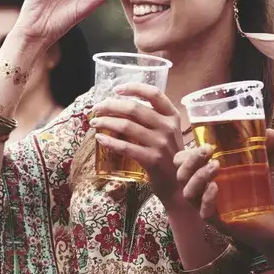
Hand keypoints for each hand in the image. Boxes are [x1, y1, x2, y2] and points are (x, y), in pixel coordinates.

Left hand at [89, 83, 182, 203]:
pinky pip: (125, 147)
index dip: (134, 88)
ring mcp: (160, 144)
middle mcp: (168, 127)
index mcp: (172, 116)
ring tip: (95, 122)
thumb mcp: (168, 134)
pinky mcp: (152, 160)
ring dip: (106, 122)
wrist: (179, 185)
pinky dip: (109, 141)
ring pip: (126, 126)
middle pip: (134, 108)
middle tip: (97, 108)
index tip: (116, 89)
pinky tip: (100, 139)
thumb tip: (119, 108)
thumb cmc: (169, 156)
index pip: (154, 94)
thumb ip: (152, 120)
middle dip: (111, 105)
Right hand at [174, 128, 273, 265]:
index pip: (184, 163)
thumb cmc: (269, 196)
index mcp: (211, 176)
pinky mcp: (219, 223)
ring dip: (198, 177)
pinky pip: (204, 212)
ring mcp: (210, 207)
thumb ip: (267, 150)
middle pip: (181, 176)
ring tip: (215, 167)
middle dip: (190, 161)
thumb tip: (269, 131)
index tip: (207, 145)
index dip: (188, 153)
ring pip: (188, 193)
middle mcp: (205, 191)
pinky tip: (216, 188)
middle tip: (208, 151)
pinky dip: (208, 199)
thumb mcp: (267, 168)